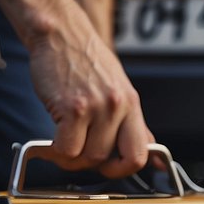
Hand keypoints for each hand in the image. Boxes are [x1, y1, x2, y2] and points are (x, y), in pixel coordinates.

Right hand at [27, 11, 153, 177]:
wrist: (60, 34)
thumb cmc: (85, 60)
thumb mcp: (118, 89)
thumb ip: (132, 124)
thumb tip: (152, 156)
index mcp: (132, 104)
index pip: (139, 154)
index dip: (123, 169)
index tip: (109, 168)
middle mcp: (118, 106)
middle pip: (110, 160)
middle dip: (92, 165)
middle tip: (78, 154)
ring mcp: (96, 108)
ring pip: (87, 158)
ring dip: (71, 159)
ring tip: (63, 145)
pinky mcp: (72, 108)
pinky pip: (66, 149)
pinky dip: (56, 152)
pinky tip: (51, 142)